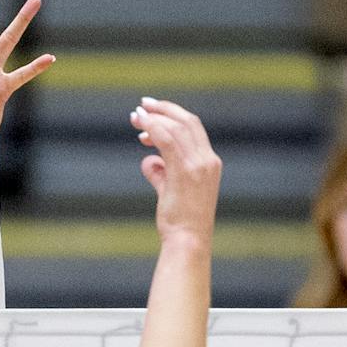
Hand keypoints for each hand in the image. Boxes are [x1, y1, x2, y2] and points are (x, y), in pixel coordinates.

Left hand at [133, 97, 221, 243]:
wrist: (188, 240)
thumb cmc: (180, 221)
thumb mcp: (170, 192)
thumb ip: (161, 174)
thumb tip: (148, 162)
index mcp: (210, 163)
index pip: (193, 128)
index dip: (172, 115)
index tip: (151, 113)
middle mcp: (207, 160)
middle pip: (187, 121)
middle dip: (163, 110)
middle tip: (142, 106)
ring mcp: (198, 165)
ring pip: (176, 127)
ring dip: (154, 118)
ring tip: (135, 117)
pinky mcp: (185, 171)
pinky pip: (167, 139)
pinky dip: (153, 127)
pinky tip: (140, 126)